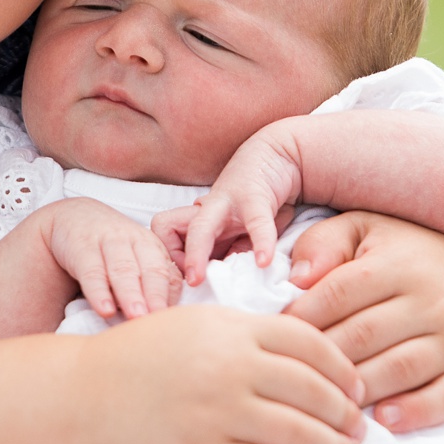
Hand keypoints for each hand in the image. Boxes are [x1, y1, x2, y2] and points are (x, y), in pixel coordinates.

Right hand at [41, 197, 181, 319]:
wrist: (75, 216)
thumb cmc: (112, 248)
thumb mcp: (136, 259)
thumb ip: (151, 284)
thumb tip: (166, 322)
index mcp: (154, 248)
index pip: (170, 275)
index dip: (173, 299)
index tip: (177, 323)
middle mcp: (136, 241)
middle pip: (151, 270)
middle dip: (157, 296)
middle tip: (161, 321)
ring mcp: (109, 241)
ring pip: (123, 269)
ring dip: (131, 294)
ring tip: (137, 317)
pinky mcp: (82, 246)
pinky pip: (92, 270)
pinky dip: (98, 291)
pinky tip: (105, 309)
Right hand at [78, 303, 367, 443]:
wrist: (84, 399)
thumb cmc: (142, 358)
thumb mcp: (198, 323)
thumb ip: (250, 332)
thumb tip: (312, 354)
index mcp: (232, 329)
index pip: (310, 344)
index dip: (342, 369)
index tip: (355, 387)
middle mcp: (230, 369)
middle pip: (314, 392)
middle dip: (346, 416)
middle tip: (357, 430)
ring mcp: (218, 417)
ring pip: (301, 436)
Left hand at [153, 120, 305, 282]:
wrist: (278, 156)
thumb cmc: (259, 201)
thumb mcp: (245, 234)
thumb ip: (235, 257)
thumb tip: (225, 284)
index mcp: (199, 220)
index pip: (165, 236)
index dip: (171, 260)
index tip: (186, 283)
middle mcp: (205, 210)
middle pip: (165, 227)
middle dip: (166, 259)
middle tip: (177, 288)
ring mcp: (226, 202)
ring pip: (199, 228)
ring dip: (195, 254)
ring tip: (198, 280)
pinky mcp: (253, 196)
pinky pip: (255, 222)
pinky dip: (261, 243)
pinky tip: (264, 261)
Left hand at [282, 212, 443, 430]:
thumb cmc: (401, 251)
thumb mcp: (362, 229)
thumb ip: (324, 244)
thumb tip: (298, 279)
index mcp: (400, 263)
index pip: (340, 294)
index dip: (303, 318)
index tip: (275, 336)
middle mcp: (435, 299)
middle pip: (366, 336)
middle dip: (324, 359)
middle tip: (291, 378)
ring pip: (401, 369)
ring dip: (360, 390)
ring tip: (328, 403)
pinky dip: (418, 412)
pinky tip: (385, 420)